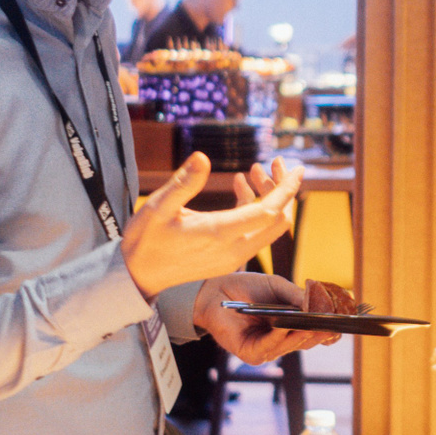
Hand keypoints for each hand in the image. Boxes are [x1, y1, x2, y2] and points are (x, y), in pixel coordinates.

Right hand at [120, 153, 302, 299]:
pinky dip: (253, 208)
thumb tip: (202, 158)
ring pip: (267, 226)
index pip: (268, 211)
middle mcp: (233, 248)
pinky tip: (240, 185)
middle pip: (276, 220)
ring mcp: (232, 256)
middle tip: (277, 162)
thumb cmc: (144, 241)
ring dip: (268, 197)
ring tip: (254, 169)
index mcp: (219, 234)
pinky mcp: (228, 257)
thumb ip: (183, 183)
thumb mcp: (157, 207)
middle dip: (283, 189)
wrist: (137, 276)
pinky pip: (253, 232)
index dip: (286, 189)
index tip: (298, 168)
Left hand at [193, 271, 338, 362]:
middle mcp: (280, 341)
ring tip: (313, 323)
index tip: (341, 320)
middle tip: (332, 323)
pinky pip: (269, 347)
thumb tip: (317, 304)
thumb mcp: (278, 287)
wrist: (215, 291)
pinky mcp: (250, 354)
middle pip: (306, 341)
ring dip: (301, 334)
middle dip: (319, 332)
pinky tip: (284, 326)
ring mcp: (266, 349)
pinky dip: (278, 336)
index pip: (313, 333)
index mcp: (289, 327)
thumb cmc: (247, 288)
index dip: (327, 328)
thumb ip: (296, 296)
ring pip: (290, 345)